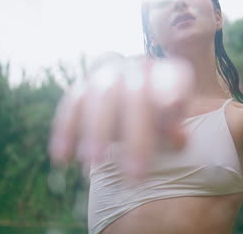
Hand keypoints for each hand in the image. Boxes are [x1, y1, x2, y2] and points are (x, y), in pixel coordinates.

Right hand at [48, 53, 193, 177]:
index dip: (170, 89)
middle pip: (134, 92)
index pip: (172, 77)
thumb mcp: (175, 129)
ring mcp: (107, 73)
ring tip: (94, 162)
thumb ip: (176, 132)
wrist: (134, 107)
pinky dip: (65, 129)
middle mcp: (137, 67)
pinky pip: (71, 104)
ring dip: (95, 128)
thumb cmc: (162, 122)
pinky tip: (63, 157)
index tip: (171, 105)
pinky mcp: (82, 88)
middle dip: (134, 134)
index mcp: (168, 73)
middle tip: (135, 174)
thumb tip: (179, 139)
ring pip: (98, 93)